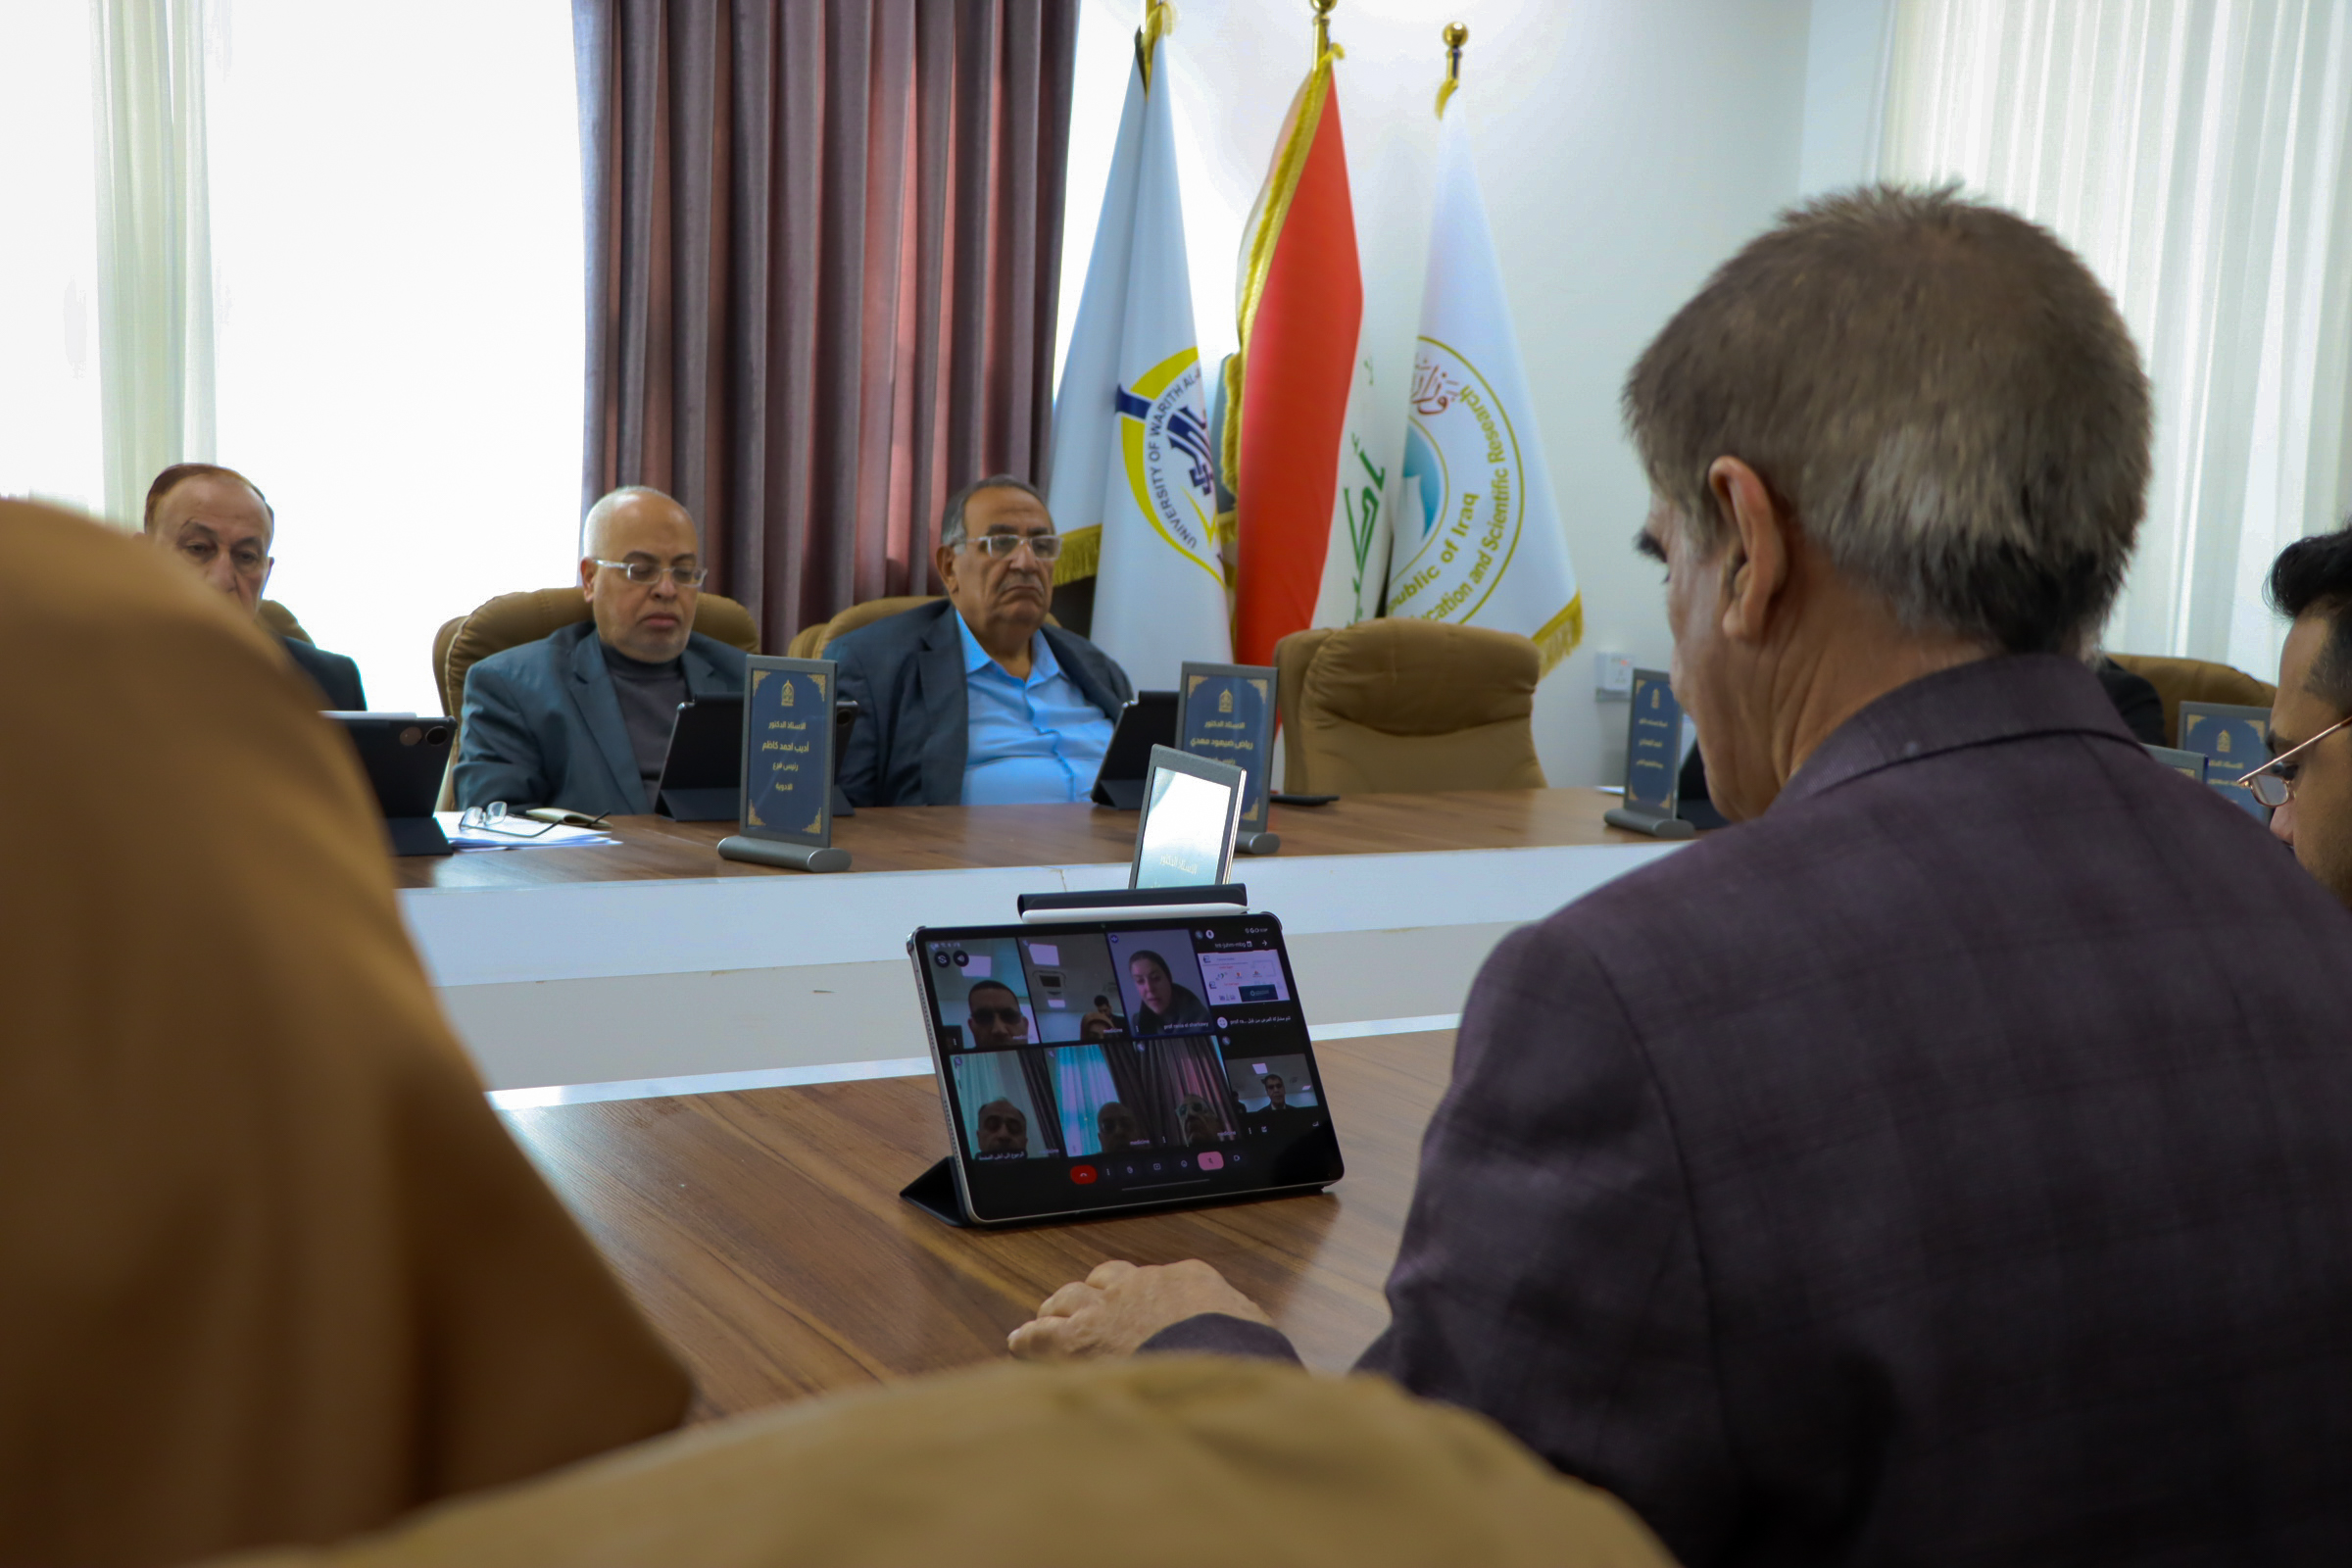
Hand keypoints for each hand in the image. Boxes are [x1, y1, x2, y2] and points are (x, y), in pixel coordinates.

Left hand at [1006, 1259, 1269, 1360]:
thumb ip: (1240, 1331)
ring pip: (1069, 1297)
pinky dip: (1029, 1337)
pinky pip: (1042, 1332)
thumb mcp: (1255, 1334)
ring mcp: (1106, 1308)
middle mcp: (1141, 1285)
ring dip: (1059, 1309)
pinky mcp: (1077, 1339)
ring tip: (1048, 1319)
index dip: (1136, 1295)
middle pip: (1105, 1280)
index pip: (1152, 1279)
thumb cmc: (1243, 1355)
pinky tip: (1019, 1342)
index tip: (1132, 1304)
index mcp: (1186, 1280)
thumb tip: (1248, 1343)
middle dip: (1094, 1295)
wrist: (1217, 1364)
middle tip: (1084, 1310)